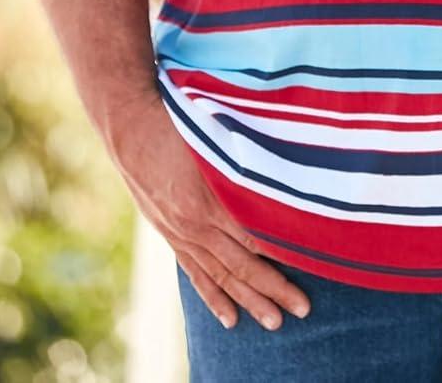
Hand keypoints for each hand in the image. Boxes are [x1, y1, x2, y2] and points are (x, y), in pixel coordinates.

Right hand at [104, 88, 311, 329]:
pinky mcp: (170, 235)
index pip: (254, 236)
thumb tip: (282, 175)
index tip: (312, 267)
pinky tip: (229, 318)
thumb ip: (245, 160)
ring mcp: (180, 233)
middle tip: (302, 308)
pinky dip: (213, 297)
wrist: (130, 125)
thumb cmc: (179, 120)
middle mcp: (194, 224)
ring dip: (248, 300)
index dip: (283, 254)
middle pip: (242, 264)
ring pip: (221, 275)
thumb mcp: (215, 135)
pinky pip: (194, 273)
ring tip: (274, 322)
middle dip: (274, 288)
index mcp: (208, 198)